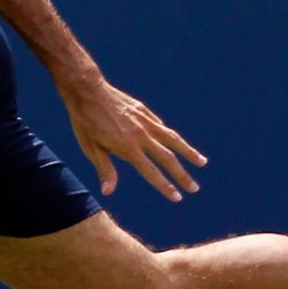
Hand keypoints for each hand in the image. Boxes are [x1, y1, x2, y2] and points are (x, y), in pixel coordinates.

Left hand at [59, 71, 206, 202]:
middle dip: (182, 175)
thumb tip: (108, 192)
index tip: (177, 197)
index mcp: (128, 147)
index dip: (165, 186)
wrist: (87, 90)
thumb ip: (105, 169)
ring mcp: (145, 121)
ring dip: (189, 152)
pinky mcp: (144, 111)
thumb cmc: (85, 122)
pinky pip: (161, 126)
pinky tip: (177, 142)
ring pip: (173, 139)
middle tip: (194, 188)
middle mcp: (141, 135)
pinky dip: (171, 136)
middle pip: (168, 158)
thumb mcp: (91, 148)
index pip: (151, 172)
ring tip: (202, 162)